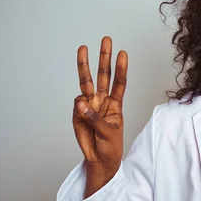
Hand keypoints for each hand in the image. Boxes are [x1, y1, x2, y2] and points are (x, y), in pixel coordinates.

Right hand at [72, 36, 127, 196]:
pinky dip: (79, 105)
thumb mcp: (109, 134)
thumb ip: (95, 118)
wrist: (99, 160)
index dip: (121, 68)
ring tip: (83, 48)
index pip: (119, 83)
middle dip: (104, 58)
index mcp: (116, 104)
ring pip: (87, 81)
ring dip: (84, 65)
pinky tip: (82, 113)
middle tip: (106, 40)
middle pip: (104, 75)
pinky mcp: (77, 112)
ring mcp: (89, 105)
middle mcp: (103, 100)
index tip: (123, 53)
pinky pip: (77, 103)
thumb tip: (81, 102)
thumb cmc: (110, 147)